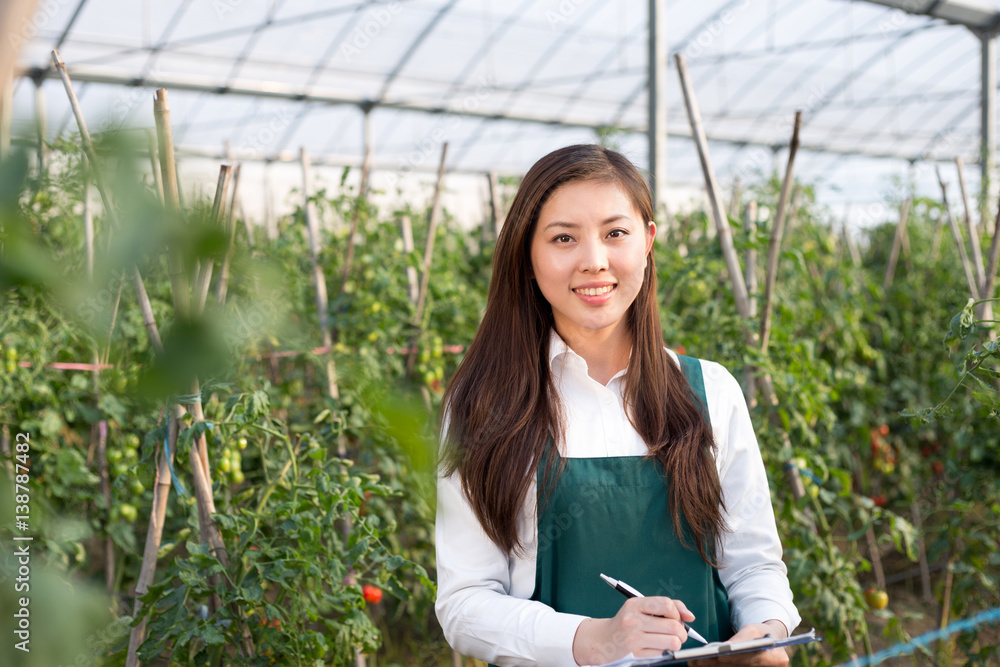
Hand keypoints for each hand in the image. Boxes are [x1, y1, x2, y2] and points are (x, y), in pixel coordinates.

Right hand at [572, 596, 693, 664]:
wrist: (603, 640)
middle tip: (678, 634)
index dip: (678, 613)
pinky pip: (663, 653)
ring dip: (676, 643)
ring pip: (673, 642)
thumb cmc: (627, 623)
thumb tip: (690, 616)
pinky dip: (664, 651)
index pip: (667, 604)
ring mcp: (634, 637)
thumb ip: (665, 607)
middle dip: (682, 632)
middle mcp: (633, 620)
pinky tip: (656, 647)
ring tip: (669, 641)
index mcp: (635, 604)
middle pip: (674, 626)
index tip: (677, 618)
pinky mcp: (636, 653)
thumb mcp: (640, 608)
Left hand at [691, 620, 789, 665]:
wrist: (770, 641)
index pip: (752, 659)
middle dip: (717, 664)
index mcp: (777, 658)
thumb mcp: (753, 629)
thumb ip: (741, 638)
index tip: (717, 655)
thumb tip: (725, 647)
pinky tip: (703, 665)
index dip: (733, 658)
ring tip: (696, 663)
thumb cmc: (761, 632)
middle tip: (697, 660)